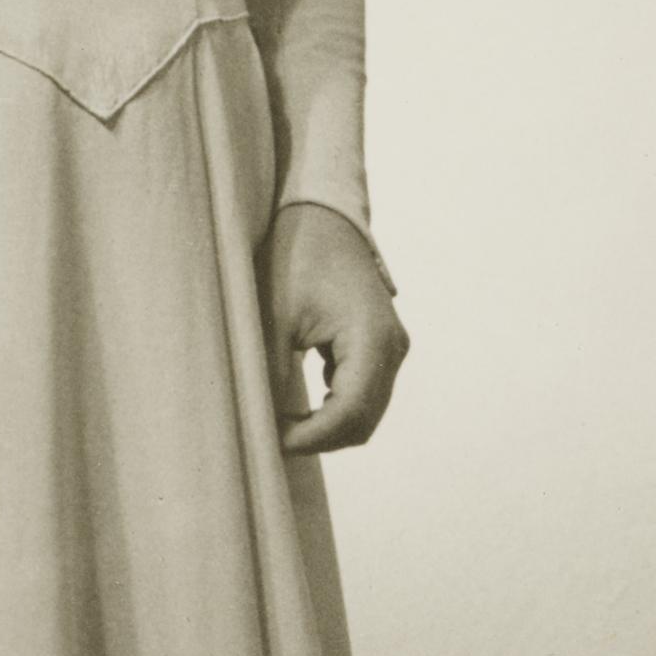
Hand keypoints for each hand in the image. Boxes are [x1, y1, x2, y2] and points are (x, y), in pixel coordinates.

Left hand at [260, 202, 408, 455]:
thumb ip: (272, 372)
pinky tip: (299, 402)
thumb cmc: (295, 256)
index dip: (313, 437)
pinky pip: (364, 393)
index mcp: (372, 338)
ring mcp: (391, 347)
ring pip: (366, 412)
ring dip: (327, 425)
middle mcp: (392, 347)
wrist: (320, 215)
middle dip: (320, 437)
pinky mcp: (381, 345)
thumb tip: (262, 424)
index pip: (350, 412)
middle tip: (272, 436)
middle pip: (363, 421)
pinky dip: (335, 408)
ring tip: (281, 422)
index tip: (273, 441)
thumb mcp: (275, 317)